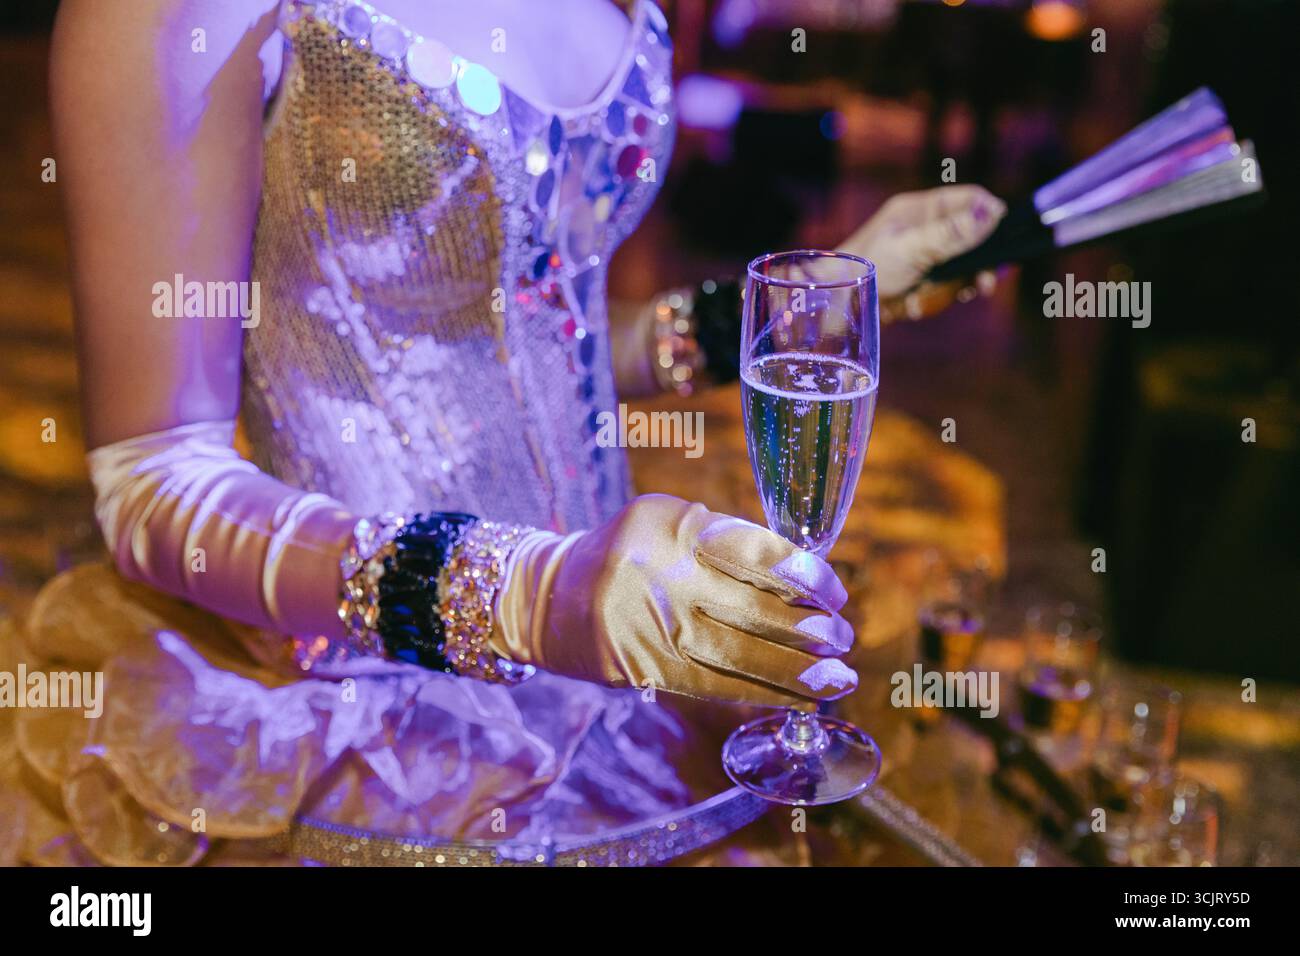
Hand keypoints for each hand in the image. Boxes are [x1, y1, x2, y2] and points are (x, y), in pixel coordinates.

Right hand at [493, 495, 857, 705]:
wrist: (547, 597)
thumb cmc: (628, 557)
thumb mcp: (670, 527)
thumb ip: (728, 547)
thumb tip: (808, 587)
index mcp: (674, 523)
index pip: (754, 549)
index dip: (805, 576)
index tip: (835, 594)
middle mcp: (659, 569)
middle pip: (751, 605)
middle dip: (809, 629)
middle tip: (844, 640)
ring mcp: (647, 621)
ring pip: (738, 652)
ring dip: (796, 671)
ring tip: (837, 680)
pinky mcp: (639, 666)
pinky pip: (713, 684)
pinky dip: (762, 693)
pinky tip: (797, 698)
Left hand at [838, 185, 1005, 321]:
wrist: (833, 307)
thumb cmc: (863, 268)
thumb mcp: (911, 248)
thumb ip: (951, 233)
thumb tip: (992, 213)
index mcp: (920, 210)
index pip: (969, 200)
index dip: (991, 215)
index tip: (1005, 237)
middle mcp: (924, 230)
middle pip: (973, 240)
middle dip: (977, 265)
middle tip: (985, 284)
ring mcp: (923, 258)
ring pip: (961, 270)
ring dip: (947, 289)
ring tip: (923, 298)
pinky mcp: (919, 283)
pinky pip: (944, 291)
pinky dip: (931, 302)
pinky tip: (911, 307)